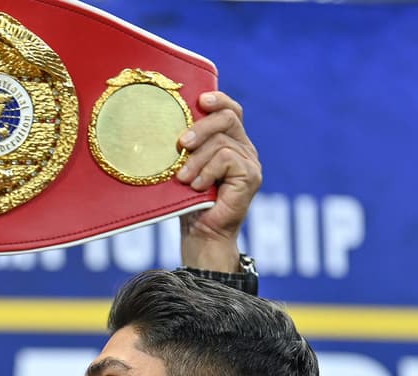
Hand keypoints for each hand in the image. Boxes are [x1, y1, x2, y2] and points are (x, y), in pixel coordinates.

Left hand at [173, 91, 261, 271]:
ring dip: (196, 159)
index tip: (200, 99)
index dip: (218, 100)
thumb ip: (187, 147)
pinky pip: (226, 159)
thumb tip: (167, 123)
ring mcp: (250, 162)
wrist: (201, 234)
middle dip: (200, 127)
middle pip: (227, 118)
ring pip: (221, 142)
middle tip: (180, 144)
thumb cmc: (188, 201)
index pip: (231, 110)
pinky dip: (206, 171)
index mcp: (231, 142)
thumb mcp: (185, 167)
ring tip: (183, 178)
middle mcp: (245, 149)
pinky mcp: (251, 177)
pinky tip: (196, 186)